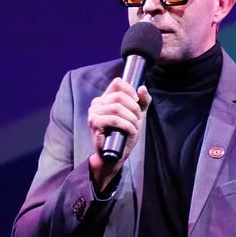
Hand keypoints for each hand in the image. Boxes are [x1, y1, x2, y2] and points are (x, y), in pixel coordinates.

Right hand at [85, 77, 148, 191]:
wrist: (116, 153)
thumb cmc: (125, 133)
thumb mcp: (137, 114)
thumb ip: (142, 101)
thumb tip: (142, 88)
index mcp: (105, 98)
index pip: (117, 83)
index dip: (130, 90)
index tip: (137, 101)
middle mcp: (96, 103)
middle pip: (119, 96)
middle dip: (134, 108)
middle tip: (138, 119)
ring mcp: (93, 113)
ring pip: (117, 108)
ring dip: (131, 118)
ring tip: (134, 127)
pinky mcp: (94, 124)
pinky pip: (114, 120)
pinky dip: (127, 125)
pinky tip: (130, 131)